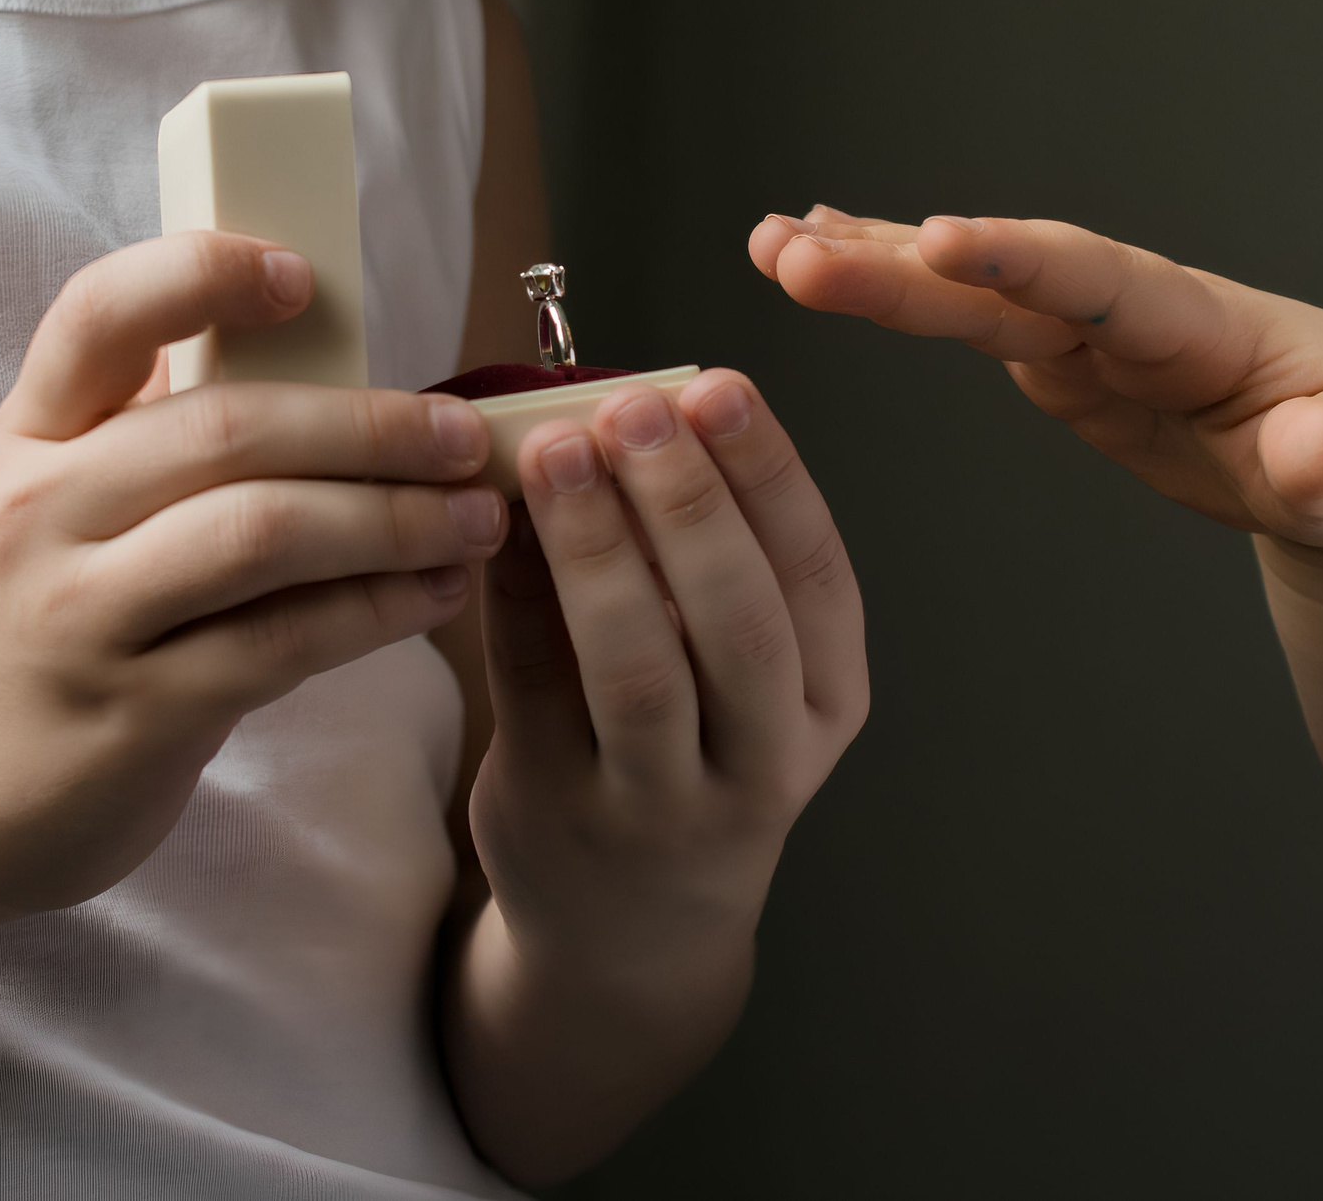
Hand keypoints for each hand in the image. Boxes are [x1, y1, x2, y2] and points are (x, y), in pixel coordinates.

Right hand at [0, 230, 509, 914]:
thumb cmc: (50, 612)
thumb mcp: (69, 500)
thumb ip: (161, 426)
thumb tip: (321, 342)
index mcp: (35, 433)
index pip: (101, 314)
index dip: (201, 273)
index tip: (301, 275)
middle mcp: (45, 510)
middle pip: (226, 429)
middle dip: (370, 427)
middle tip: (466, 436)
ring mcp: (82, 614)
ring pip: (261, 535)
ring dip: (392, 520)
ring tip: (476, 519)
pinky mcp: (134, 710)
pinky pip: (280, 643)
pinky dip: (375, 612)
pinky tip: (436, 594)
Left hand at [466, 370, 866, 984]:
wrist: (630, 934)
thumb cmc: (692, 756)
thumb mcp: (744, 677)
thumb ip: (707, 559)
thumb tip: (629, 405)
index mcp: (827, 702)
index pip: (815, 575)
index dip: (769, 474)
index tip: (717, 387)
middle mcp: (763, 761)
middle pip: (739, 622)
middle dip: (687, 501)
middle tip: (633, 407)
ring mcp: (659, 803)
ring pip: (637, 669)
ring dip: (594, 547)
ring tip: (553, 450)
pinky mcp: (558, 812)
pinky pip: (533, 688)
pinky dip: (515, 593)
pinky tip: (495, 520)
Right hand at [750, 205, 1322, 547]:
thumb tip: (1319, 455)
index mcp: (1206, 329)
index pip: (1103, 283)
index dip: (1020, 262)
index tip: (936, 239)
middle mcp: (1133, 313)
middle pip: (1004, 280)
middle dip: (900, 264)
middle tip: (792, 248)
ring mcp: (1090, 335)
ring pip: (967, 292)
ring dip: (870, 265)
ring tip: (770, 243)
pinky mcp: (1062, 364)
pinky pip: (962, 317)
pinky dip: (892, 288)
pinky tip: (813, 255)